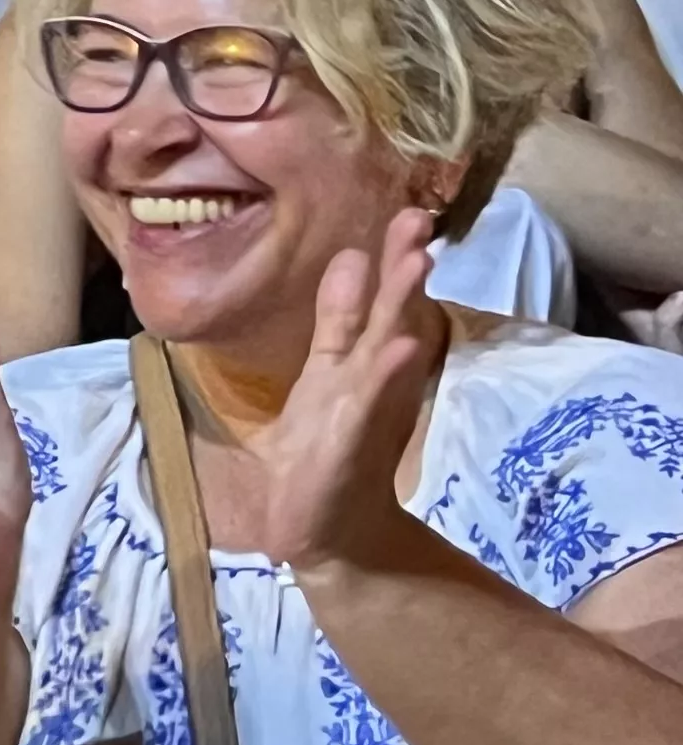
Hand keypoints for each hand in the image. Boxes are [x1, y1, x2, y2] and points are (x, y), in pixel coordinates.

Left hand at [250, 208, 445, 577]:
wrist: (324, 530)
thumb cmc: (324, 451)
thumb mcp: (324, 374)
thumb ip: (338, 321)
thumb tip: (352, 259)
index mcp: (355, 360)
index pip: (374, 301)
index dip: (388, 258)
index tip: (405, 214)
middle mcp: (368, 378)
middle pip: (391, 314)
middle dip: (403, 268)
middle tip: (420, 220)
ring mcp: (365, 407)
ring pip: (387, 347)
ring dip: (402, 305)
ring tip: (418, 262)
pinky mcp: (354, 439)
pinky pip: (372, 399)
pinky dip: (388, 372)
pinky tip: (404, 344)